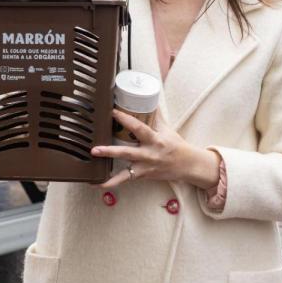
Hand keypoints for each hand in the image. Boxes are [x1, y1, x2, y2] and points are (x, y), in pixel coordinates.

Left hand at [91, 110, 219, 188]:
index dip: (125, 119)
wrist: (188, 165)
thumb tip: (149, 98)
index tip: (112, 112)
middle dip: (110, 152)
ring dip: (109, 174)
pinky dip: (112, 183)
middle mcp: (149, 155)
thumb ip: (155, 116)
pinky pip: (126, 181)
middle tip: (94, 149)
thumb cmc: (176, 145)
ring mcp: (145, 168)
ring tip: (93, 173)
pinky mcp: (143, 176)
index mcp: (155, 140)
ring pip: (126, 172)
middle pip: (127, 153)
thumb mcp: (166, 129)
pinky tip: (98, 184)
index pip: (138, 128)